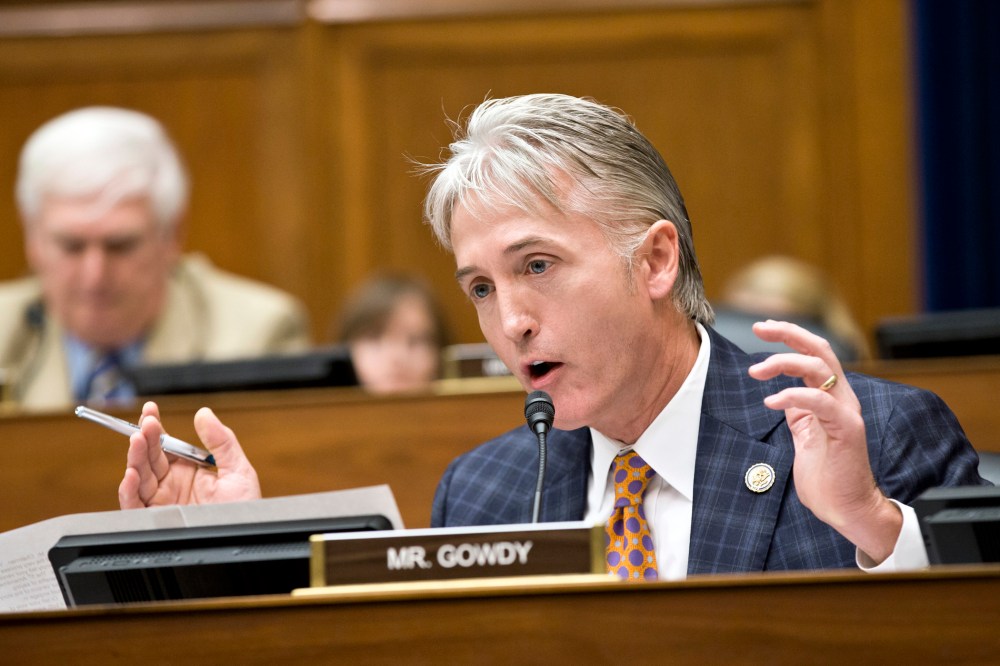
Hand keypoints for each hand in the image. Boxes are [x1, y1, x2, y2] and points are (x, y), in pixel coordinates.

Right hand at [118, 401, 261, 508]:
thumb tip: (204, 413)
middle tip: (147, 423)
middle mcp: (171, 484)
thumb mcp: (238, 470)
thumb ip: (221, 442)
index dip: (156, 428)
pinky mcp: (155, 521)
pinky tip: (131, 474)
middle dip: (145, 438)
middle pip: (149, 458)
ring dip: (135, 458)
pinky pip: (135, 505)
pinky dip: (129, 491)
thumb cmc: (244, 509)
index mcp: (188, 470)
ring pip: (139, 477)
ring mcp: (162, 502)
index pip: (165, 444)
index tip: (150, 410)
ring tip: (137, 440)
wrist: (245, 538)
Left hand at [748, 320, 901, 562]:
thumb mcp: (805, 434)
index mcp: (832, 396)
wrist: (847, 508)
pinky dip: (792, 395)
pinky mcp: (847, 430)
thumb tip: (782, 395)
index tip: (762, 328)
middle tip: (760, 328)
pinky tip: (771, 401)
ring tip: (757, 371)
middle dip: (789, 333)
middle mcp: (842, 398)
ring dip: (784, 362)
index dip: (790, 336)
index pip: (814, 353)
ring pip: (821, 367)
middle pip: (820, 349)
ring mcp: (846, 412)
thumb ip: (799, 412)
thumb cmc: (826, 475)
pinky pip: (820, 401)